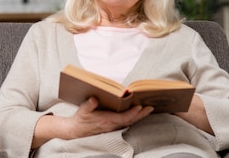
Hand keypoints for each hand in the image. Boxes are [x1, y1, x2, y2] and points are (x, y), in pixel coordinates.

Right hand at [32, 97, 152, 148]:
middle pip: (130, 120)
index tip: (140, 106)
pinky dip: (133, 117)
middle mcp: (112, 125)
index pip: (123, 118)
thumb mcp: (82, 110)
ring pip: (129, 122)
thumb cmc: (80, 119)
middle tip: (151, 107)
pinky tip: (137, 113)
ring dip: (139, 116)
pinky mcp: (112, 126)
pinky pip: (126, 122)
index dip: (133, 113)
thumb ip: (88, 104)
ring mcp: (113, 126)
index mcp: (107, 120)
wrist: (76, 130)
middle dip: (141, 114)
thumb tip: (94, 99)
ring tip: (148, 109)